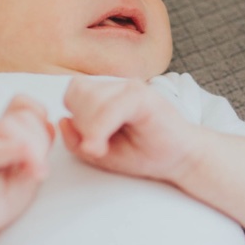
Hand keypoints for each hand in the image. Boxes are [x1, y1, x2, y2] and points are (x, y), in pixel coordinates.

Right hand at [0, 96, 53, 243]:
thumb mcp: (27, 171)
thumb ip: (38, 148)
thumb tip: (51, 126)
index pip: (21, 104)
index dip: (40, 118)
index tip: (45, 147)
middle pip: (20, 117)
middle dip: (40, 139)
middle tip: (40, 168)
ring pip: (8, 128)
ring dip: (31, 149)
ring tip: (35, 173)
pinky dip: (15, 154)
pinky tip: (30, 172)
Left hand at [60, 76, 201, 182]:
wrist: (182, 159)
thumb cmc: (143, 154)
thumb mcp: (100, 154)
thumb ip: (77, 140)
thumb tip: (62, 121)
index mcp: (107, 93)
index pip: (74, 91)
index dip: (74, 116)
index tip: (88, 141)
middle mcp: (118, 85)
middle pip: (77, 91)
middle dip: (80, 123)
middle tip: (96, 145)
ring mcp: (132, 88)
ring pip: (91, 98)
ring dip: (90, 127)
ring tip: (102, 146)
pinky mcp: (144, 97)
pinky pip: (112, 106)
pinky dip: (101, 127)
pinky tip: (103, 145)